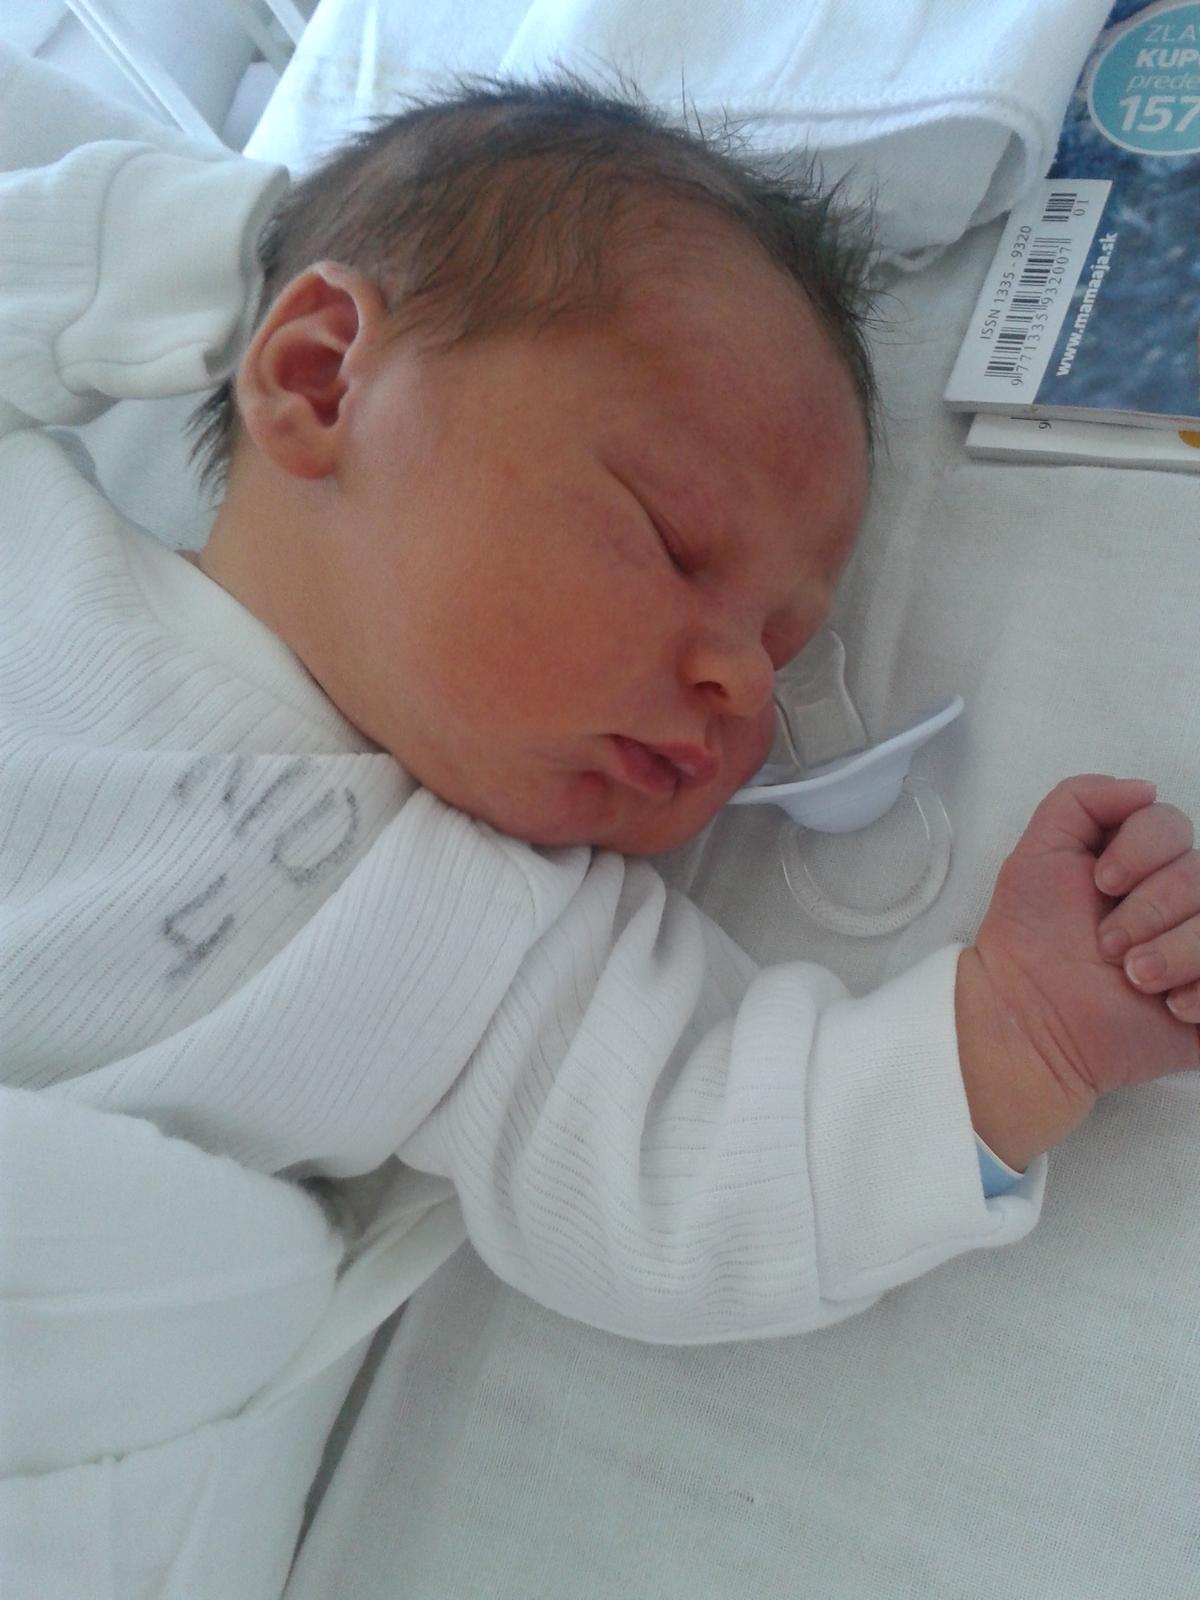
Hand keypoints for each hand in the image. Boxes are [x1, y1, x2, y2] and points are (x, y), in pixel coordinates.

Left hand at [957, 775, 1199, 1170]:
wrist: (1028, 1016)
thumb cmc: (1031, 936)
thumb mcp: (1039, 851)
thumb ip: (1079, 800)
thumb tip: (1144, 787)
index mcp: (1144, 863)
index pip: (1171, 824)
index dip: (1138, 850)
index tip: (1100, 883)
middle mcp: (1179, 901)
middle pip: (1198, 874)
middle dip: (1147, 910)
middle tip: (1106, 944)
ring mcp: (1196, 949)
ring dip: (1171, 953)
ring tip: (1133, 978)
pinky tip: (1167, 1006)